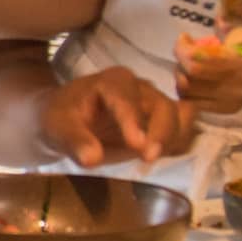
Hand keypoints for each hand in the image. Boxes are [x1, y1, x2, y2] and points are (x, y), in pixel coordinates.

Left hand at [38, 67, 195, 168]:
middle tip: (148, 158)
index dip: (134, 120)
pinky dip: (179, 141)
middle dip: (161, 132)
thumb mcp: (59, 128)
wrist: (68, 118)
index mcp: (112, 82)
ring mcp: (153, 102)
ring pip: (178, 116)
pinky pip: (182, 127)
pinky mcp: (161, 119)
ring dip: (172, 138)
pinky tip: (163, 155)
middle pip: (163, 106)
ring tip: (153, 159)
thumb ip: (75, 141)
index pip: (128, 99)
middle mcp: (139, 88)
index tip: (136, 145)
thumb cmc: (63, 118)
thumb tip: (92, 159)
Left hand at [174, 0, 241, 114]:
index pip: (196, 62)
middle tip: (187, 49)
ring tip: (193, 63)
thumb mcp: (238, 13)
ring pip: (186, 89)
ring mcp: (231, 100)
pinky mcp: (224, 111)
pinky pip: (191, 101)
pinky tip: (196, 76)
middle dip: (182, 60)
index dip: (182, 49)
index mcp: (241, 59)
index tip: (185, 37)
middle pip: (189, 76)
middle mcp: (238, 84)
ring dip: (182, 74)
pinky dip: (187, 88)